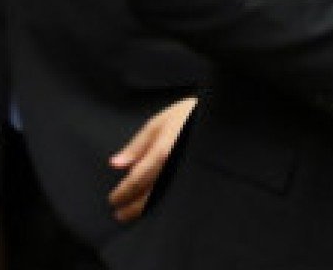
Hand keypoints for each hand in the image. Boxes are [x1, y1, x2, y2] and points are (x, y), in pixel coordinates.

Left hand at [107, 96, 196, 221]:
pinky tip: (156, 209)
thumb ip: (136, 146)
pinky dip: (163, 205)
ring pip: (163, 200)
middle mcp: (176, 167)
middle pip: (150, 195)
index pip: (137, 179)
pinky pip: (176, 196)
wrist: (219, 117)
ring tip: (133, 216)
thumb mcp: (157, 124)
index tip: (113, 200)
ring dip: (145, 210)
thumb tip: (115, 165)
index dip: (123, 192)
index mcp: (163, 151)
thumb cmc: (186, 115)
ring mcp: (187, 175)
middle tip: (119, 214)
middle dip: (132, 207)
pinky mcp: (196, 179)